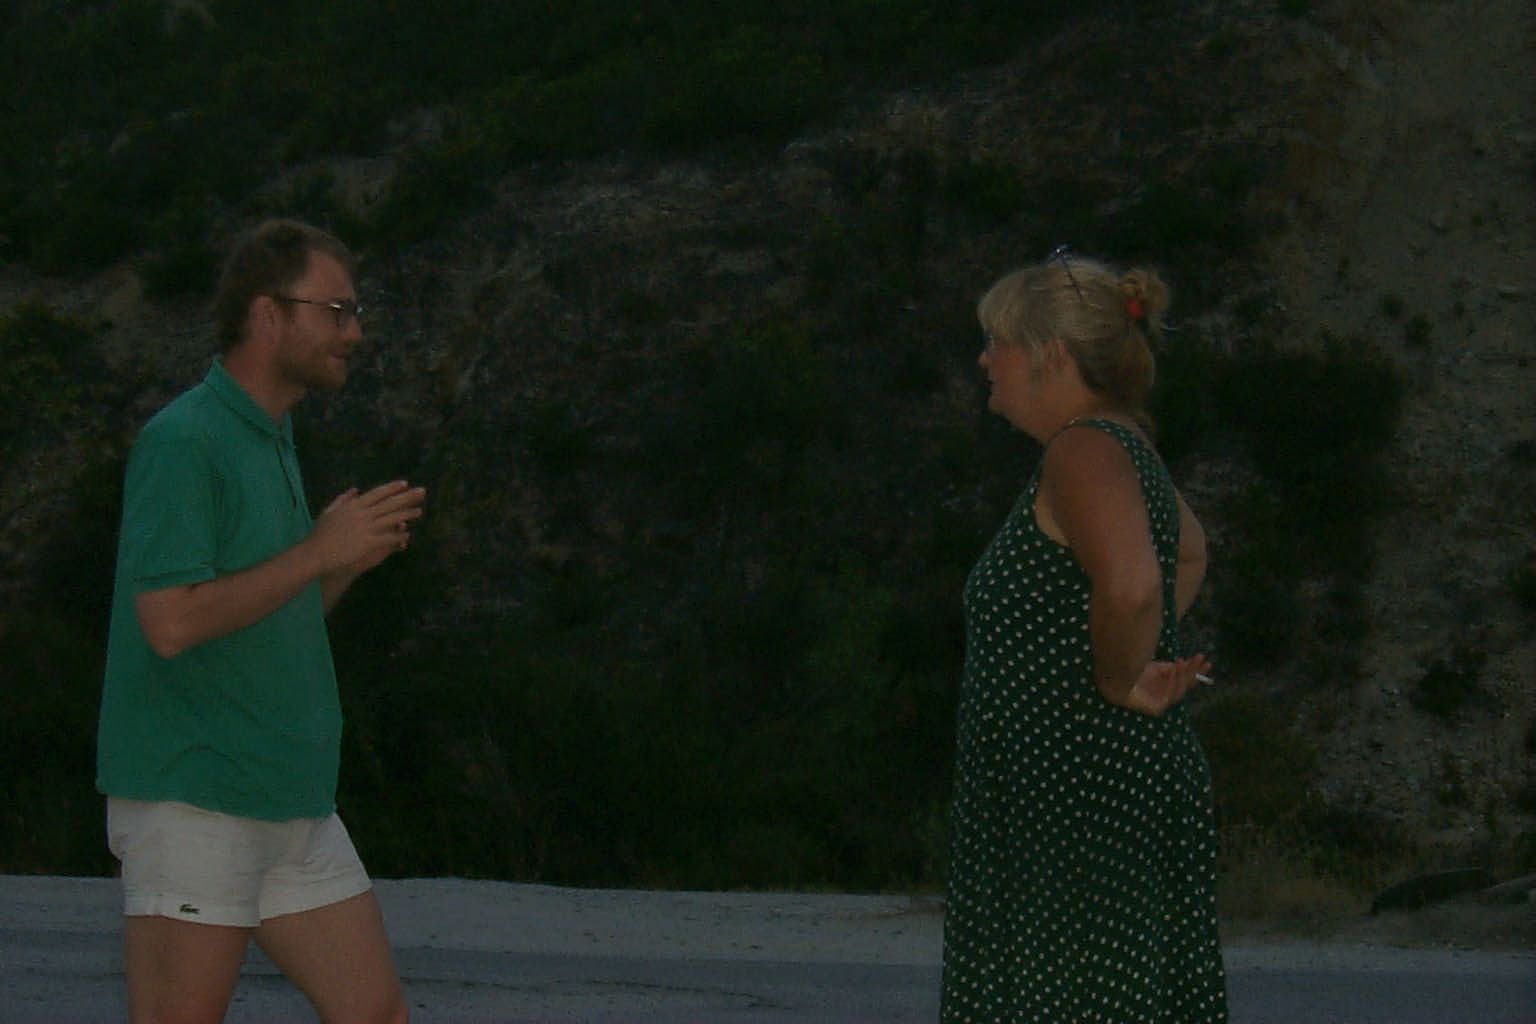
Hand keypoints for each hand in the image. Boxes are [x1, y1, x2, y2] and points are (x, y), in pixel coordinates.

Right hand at [309, 481, 426, 575]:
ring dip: (407, 514)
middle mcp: (361, 513)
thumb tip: (355, 489)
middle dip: (407, 497)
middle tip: (422, 492)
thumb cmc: (320, 534)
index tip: (404, 483)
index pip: (377, 493)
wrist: (315, 553)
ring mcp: (365, 528)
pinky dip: (398, 536)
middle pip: (389, 503)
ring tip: (419, 511)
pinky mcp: (367, 542)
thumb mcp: (329, 511)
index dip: (392, 488)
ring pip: (391, 518)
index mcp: (353, 505)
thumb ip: (343, 499)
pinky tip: (407, 535)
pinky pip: (388, 538)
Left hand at [1122, 653, 1212, 716]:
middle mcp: (1163, 695)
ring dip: (1183, 676)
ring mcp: (1160, 703)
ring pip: (1179, 691)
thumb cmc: (1132, 671)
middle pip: (1185, 687)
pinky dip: (1172, 683)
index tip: (1205, 660)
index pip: (1184, 680)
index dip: (1195, 671)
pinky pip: (1170, 696)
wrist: (1115, 676)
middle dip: (1195, 674)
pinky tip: (1171, 670)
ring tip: (1180, 662)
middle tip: (1206, 662)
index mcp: (1163, 684)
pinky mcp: (1155, 710)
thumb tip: (1188, 664)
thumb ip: (1173, 668)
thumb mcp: (1157, 666)